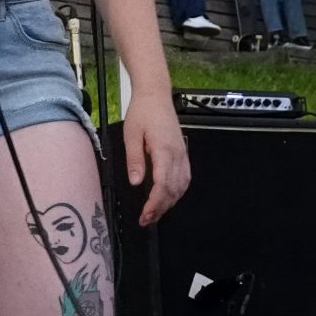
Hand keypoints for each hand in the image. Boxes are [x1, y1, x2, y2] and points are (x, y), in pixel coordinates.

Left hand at [125, 91, 190, 225]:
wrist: (155, 96)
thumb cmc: (142, 112)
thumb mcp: (131, 134)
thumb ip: (134, 159)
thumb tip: (135, 182)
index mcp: (164, 150)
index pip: (162, 184)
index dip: (155, 203)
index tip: (145, 214)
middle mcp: (177, 154)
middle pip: (173, 189)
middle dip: (160, 208)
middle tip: (146, 220)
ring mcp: (182, 154)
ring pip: (181, 186)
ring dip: (170, 202)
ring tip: (155, 213)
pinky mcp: (182, 153)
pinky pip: (185, 177)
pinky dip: (178, 192)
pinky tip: (169, 198)